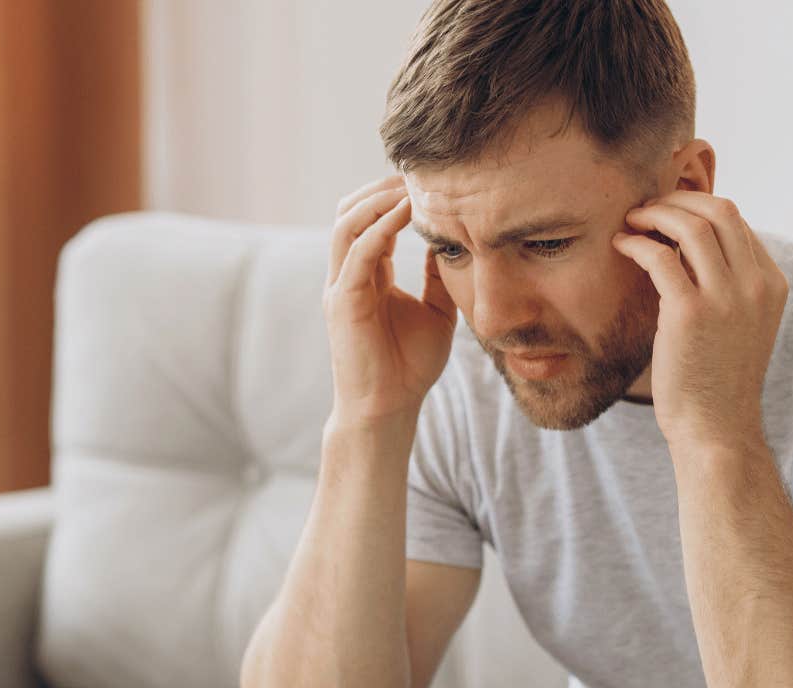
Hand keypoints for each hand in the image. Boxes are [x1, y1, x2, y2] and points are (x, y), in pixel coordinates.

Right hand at [323, 174, 458, 428]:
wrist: (389, 408)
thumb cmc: (409, 366)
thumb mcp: (436, 311)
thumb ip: (438, 277)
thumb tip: (452, 243)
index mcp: (365, 275)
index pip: (370, 220)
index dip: (394, 196)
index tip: (429, 180)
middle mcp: (347, 275)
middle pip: (350, 211)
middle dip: (381, 188)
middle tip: (418, 173)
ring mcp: (340, 286)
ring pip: (347, 223)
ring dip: (378, 199)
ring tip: (412, 187)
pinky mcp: (342, 301)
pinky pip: (357, 251)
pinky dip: (380, 226)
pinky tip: (408, 213)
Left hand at [610, 191, 788, 448]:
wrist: (716, 429)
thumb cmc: (717, 380)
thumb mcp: (738, 324)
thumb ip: (726, 284)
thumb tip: (686, 243)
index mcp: (772, 284)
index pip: (737, 221)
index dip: (697, 207)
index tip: (667, 212)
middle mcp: (755, 285)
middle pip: (719, 210)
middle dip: (678, 199)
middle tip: (647, 207)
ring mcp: (726, 297)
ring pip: (691, 225)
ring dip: (655, 214)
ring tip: (632, 220)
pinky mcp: (690, 313)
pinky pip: (659, 256)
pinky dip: (637, 243)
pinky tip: (622, 246)